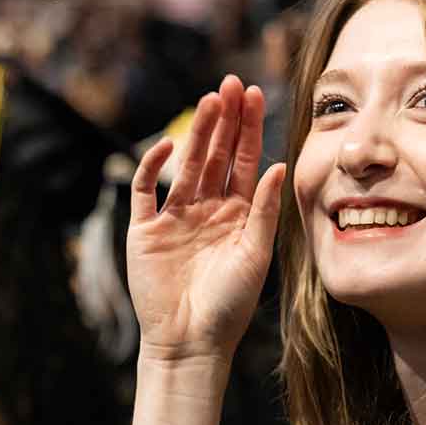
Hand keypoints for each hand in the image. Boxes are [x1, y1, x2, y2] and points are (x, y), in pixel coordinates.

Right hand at [127, 74, 285, 364]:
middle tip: (231, 84)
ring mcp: (175, 217)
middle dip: (225, 120)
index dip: (248, 130)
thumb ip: (266, 211)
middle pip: (217, 155)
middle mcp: (208, 210)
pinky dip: (154, 167)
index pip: (245, 163)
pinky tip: (169, 147)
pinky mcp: (145, 229)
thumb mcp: (255, 254)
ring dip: (196, 133)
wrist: (191, 340)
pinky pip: (146, 190)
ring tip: (209, 101)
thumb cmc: (230, 304)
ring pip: (187, 165)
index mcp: (238, 216)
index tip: (253, 95)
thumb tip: (280, 165)